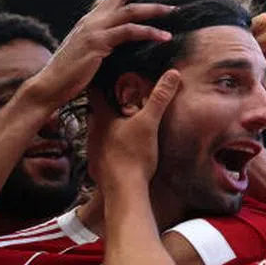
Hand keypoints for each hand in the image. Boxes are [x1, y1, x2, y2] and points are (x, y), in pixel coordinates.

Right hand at [29, 0, 174, 106]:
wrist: (50, 86)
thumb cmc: (69, 75)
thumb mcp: (86, 54)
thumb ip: (101, 44)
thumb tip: (119, 46)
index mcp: (89, 20)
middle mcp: (91, 20)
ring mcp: (94, 29)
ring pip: (130, 11)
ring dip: (154, 10)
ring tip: (173, 13)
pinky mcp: (98, 43)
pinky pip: (129, 32)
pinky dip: (149, 32)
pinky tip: (163, 37)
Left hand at [93, 69, 180, 185]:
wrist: (124, 190)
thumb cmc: (134, 155)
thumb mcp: (150, 123)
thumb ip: (160, 98)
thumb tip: (172, 74)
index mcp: (102, 118)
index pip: (95, 94)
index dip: (99, 84)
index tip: (103, 77)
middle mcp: (93, 133)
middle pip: (96, 114)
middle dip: (106, 108)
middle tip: (117, 102)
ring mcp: (93, 151)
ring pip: (97, 134)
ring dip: (107, 130)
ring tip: (120, 128)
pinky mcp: (97, 168)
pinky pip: (101, 153)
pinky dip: (108, 150)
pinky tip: (119, 153)